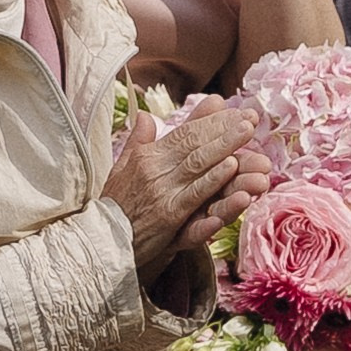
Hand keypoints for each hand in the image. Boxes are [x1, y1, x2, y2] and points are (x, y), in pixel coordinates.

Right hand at [102, 101, 267, 275]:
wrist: (100, 240)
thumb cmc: (115, 205)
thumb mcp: (122, 168)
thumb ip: (138, 141)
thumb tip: (144, 114)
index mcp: (147, 157)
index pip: (184, 134)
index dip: (211, 121)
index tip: (235, 111)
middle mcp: (155, 171)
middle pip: (195, 146)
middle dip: (224, 130)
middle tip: (250, 118)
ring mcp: (162, 194)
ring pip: (197, 167)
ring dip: (224, 150)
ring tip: (246, 135)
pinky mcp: (168, 217)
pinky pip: (194, 198)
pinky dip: (212, 185)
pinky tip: (230, 174)